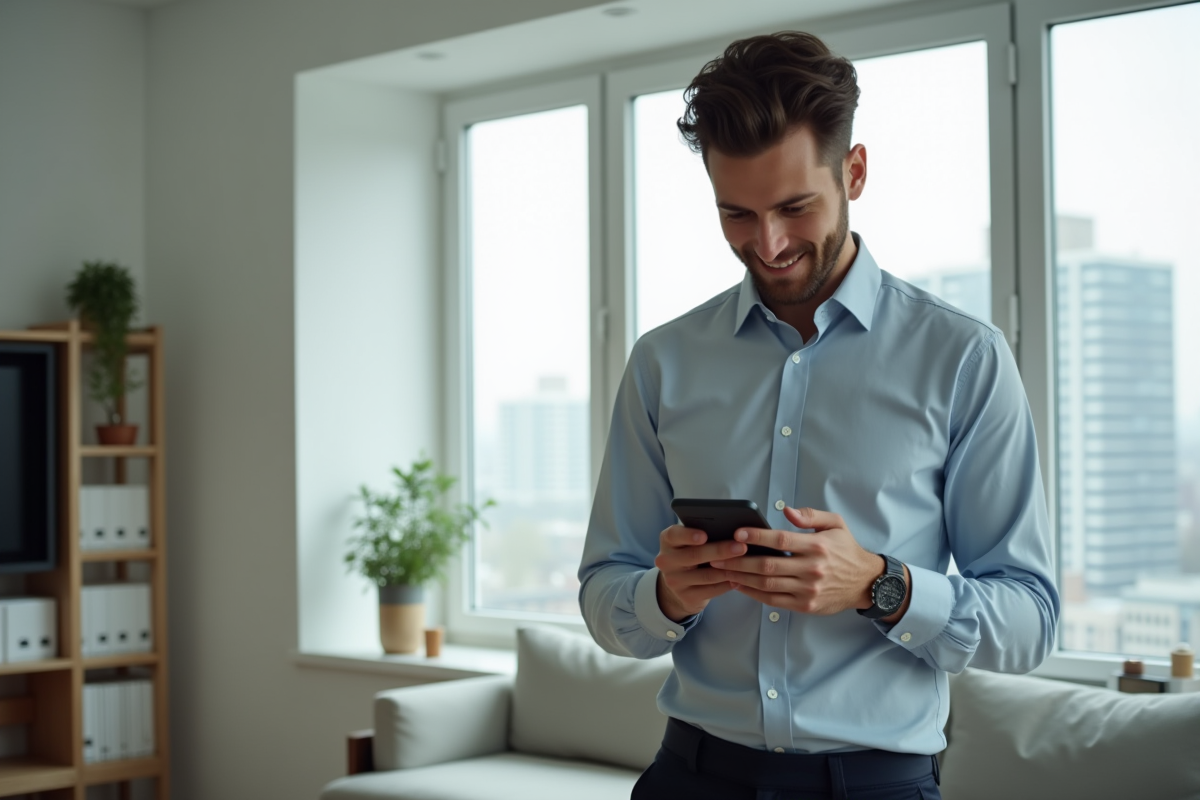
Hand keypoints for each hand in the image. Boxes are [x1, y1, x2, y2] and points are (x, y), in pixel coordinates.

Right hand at [654, 524, 747, 621]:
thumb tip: (731, 529)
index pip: (673, 535)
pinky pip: (711, 590)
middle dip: (720, 551)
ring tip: (745, 563)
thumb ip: (702, 533)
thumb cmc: (690, 553)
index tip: (705, 535)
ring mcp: (675, 581)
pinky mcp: (686, 597)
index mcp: (668, 542)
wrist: (679, 584)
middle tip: (741, 547)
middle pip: (694, 555)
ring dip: (728, 569)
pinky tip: (738, 579)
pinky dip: (726, 584)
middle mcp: (666, 561)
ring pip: (706, 575)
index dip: (688, 535)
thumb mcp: (688, 542)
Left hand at [710, 506, 904, 618]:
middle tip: (716, 554)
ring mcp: (808, 590)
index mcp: (817, 546)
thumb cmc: (846, 550)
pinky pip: (773, 601)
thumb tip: (786, 510)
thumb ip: (811, 515)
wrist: (865, 583)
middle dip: (738, 560)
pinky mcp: (805, 605)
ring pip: (767, 584)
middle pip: (767, 565)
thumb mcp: (836, 524)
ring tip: (721, 569)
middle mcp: (812, 569)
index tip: (737, 532)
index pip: (781, 540)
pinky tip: (739, 584)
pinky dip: (753, 593)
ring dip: (741, 577)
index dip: (757, 536)